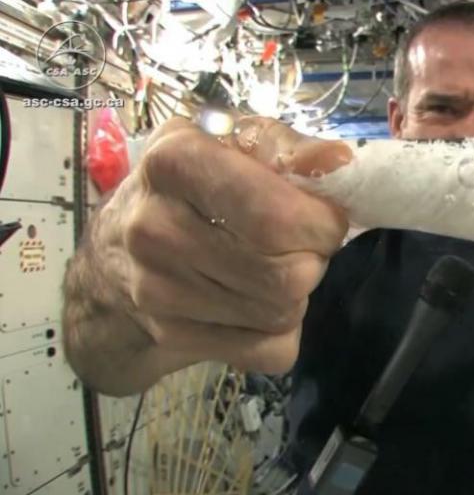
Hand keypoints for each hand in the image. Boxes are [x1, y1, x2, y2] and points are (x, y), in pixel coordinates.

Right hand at [91, 116, 349, 373]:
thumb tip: (340, 162)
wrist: (111, 261)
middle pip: (289, 274)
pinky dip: (281, 332)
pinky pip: (271, 350)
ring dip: (298, 294)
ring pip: (283, 313)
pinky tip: (259, 304)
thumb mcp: (225, 143)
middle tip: (301, 245)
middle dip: (314, 259)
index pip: (277, 217)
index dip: (323, 223)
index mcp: (174, 165)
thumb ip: (286, 147)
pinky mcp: (173, 337)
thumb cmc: (185, 188)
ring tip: (275, 269)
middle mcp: (156, 228)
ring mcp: (159, 291)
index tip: (324, 217)